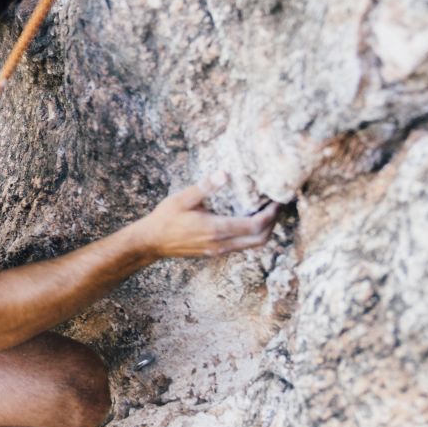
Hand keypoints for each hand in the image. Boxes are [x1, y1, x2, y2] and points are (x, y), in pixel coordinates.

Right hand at [135, 172, 277, 259]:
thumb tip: (224, 173)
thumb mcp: (182, 199)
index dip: (270, 214)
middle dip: (272, 223)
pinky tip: (248, 221)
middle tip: (276, 207)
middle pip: (260, 239)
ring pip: (252, 245)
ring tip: (266, 213)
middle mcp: (221, 244)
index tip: (276, 201)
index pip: (255, 225)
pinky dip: (251, 235)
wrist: (150, 243)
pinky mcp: (214, 252)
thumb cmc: (165, 218)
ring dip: (264, 231)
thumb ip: (205, 187)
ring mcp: (218, 250)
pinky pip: (241, 246)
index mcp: (216, 229)